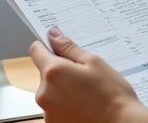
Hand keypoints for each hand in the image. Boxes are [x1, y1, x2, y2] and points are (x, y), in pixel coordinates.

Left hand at [29, 28, 147, 122]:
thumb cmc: (111, 95)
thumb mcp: (94, 62)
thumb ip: (69, 48)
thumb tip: (53, 36)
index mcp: (53, 72)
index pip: (36, 50)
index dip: (47, 47)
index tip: (58, 49)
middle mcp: (44, 93)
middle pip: (45, 73)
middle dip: (60, 71)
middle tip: (83, 76)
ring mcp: (47, 111)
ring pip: (50, 91)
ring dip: (62, 89)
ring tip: (85, 94)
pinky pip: (54, 107)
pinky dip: (65, 105)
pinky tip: (83, 106)